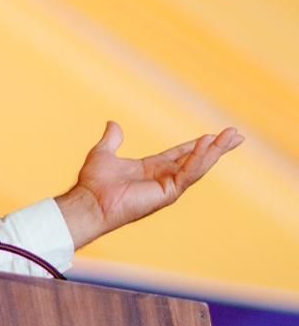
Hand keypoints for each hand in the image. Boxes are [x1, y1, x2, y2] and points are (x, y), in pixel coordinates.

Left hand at [55, 121, 242, 248]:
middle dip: (217, 148)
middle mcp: (162, 178)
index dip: (196, 145)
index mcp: (151, 169)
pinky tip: (208, 145)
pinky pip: (188, 173)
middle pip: (196, 159)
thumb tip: (113, 124)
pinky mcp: (168, 193)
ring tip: (232, 136)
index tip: (213, 135)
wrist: (89, 201)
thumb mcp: (103, 153)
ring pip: (198, 166)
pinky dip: (198, 159)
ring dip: (215, 151)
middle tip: (237, 135)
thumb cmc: (93, 183)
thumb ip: (112, 139)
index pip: (180, 154)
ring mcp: (167, 186)